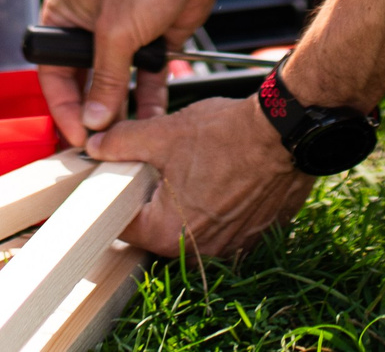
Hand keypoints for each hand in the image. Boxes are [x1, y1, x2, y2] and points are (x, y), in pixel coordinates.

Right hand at [37, 0, 232, 143]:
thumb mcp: (117, 32)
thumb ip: (105, 80)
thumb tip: (94, 121)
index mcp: (63, 15)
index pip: (53, 72)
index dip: (64, 107)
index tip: (77, 136)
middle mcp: (87, 28)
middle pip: (83, 83)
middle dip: (93, 114)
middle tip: (99, 145)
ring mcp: (120, 37)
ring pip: (115, 86)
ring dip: (121, 112)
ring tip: (125, 141)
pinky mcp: (150, 43)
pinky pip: (144, 81)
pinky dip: (147, 101)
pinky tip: (150, 122)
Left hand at [85, 95, 313, 259]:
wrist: (287, 133)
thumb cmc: (229, 135)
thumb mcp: (163, 133)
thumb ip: (122, 143)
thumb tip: (97, 146)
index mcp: (169, 234)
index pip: (124, 225)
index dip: (116, 196)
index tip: (118, 178)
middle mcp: (199, 250)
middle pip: (157, 228)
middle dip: (152, 198)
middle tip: (156, 167)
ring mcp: (229, 247)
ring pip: (189, 226)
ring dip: (184, 203)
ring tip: (191, 169)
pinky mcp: (251, 236)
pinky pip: (220, 225)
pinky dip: (214, 205)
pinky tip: (218, 176)